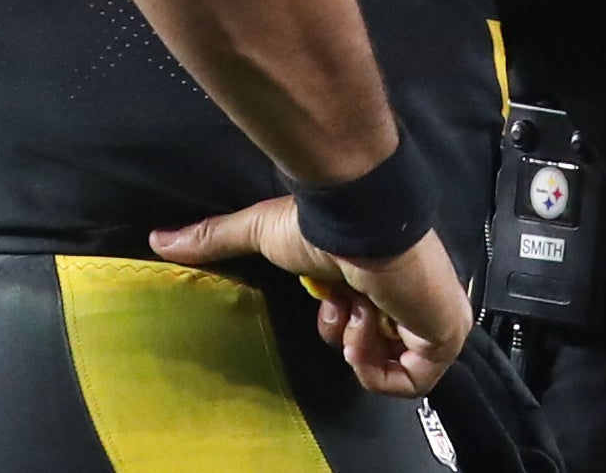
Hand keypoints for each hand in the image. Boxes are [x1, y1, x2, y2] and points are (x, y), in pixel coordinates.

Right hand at [151, 198, 470, 395]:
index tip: (328, 303)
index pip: (360, 321)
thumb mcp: (260, 232)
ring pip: (394, 366)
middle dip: (345, 337)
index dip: (335, 324)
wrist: (364, 225)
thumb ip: (214, 238)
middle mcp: (408, 294)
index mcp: (378, 273)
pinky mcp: (445, 334)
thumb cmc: (325, 224)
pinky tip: (368, 330)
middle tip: (341, 312)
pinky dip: (380, 367)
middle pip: (376, 346)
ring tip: (356, 318)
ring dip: (361, 350)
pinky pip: (413, 381)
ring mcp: (431, 315)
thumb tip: (159, 239)